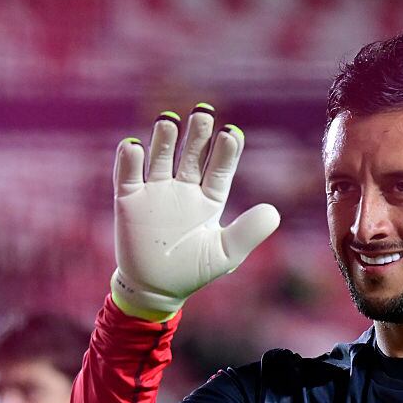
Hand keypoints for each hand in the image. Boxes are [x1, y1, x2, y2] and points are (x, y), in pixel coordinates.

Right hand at [111, 104, 279, 319]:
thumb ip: (248, 233)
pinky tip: (133, 147)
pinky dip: (129, 160)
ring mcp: (155, 191)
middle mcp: (183, 188)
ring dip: (164, 139)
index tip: (231, 134)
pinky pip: (128, 174)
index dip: (226, 151)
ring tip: (168, 121)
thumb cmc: (192, 271)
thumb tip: (274, 212)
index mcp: (209, 198)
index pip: (220, 168)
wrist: (154, 289)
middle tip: (203, 113)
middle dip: (197, 134)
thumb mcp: (225, 254)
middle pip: (192, 154)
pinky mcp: (128, 199)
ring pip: (160, 156)